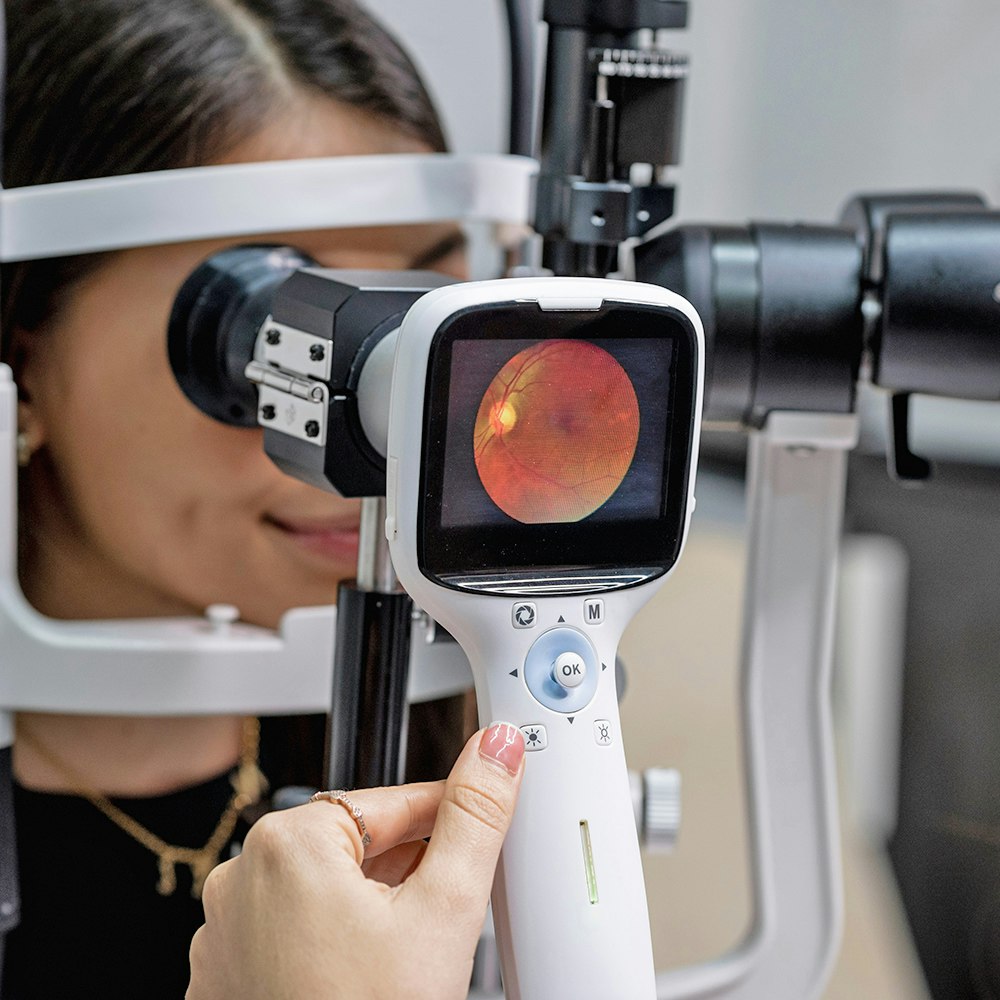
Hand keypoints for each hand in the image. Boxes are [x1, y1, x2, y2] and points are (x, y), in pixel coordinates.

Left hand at [187, 722, 525, 999]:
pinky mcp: (224, 978)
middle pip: (355, 845)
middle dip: (410, 863)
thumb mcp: (444, 910)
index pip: (389, 799)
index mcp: (284, 844)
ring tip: (415, 943)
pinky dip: (333, 938)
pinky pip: (290, 931)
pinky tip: (370, 971)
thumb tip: (495, 747)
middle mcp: (239, 881)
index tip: (476, 820)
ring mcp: (224, 935)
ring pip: (323, 889)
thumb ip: (476, 815)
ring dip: (373, 901)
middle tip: (452, 898)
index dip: (444, 812)